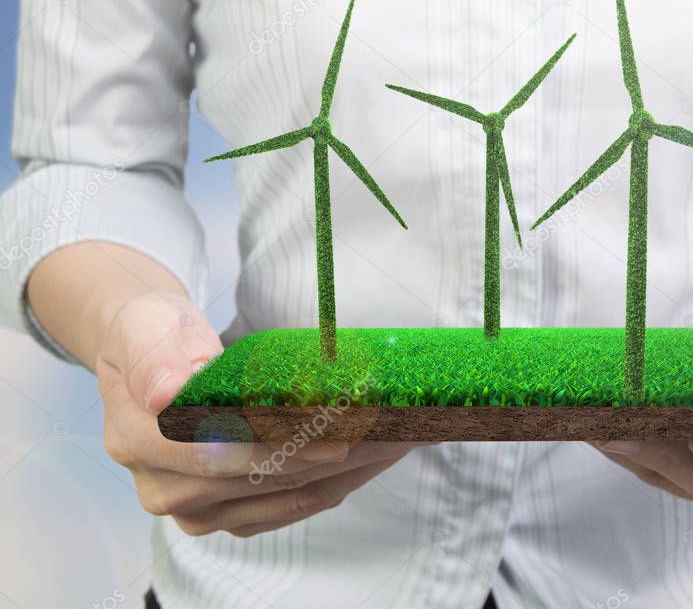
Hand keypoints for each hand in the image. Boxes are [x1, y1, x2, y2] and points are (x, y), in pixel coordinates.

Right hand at [97, 292, 423, 536]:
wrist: (150, 354)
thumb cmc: (155, 334)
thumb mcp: (148, 325)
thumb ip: (156, 356)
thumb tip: (168, 395)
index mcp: (139, 442)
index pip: (224, 451)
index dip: (287, 439)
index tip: (345, 422)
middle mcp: (165, 490)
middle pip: (268, 475)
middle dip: (339, 449)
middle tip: (398, 423)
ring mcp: (199, 510)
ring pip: (293, 492)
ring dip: (353, 466)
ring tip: (404, 434)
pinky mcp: (232, 515)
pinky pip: (297, 502)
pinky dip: (343, 478)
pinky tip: (379, 453)